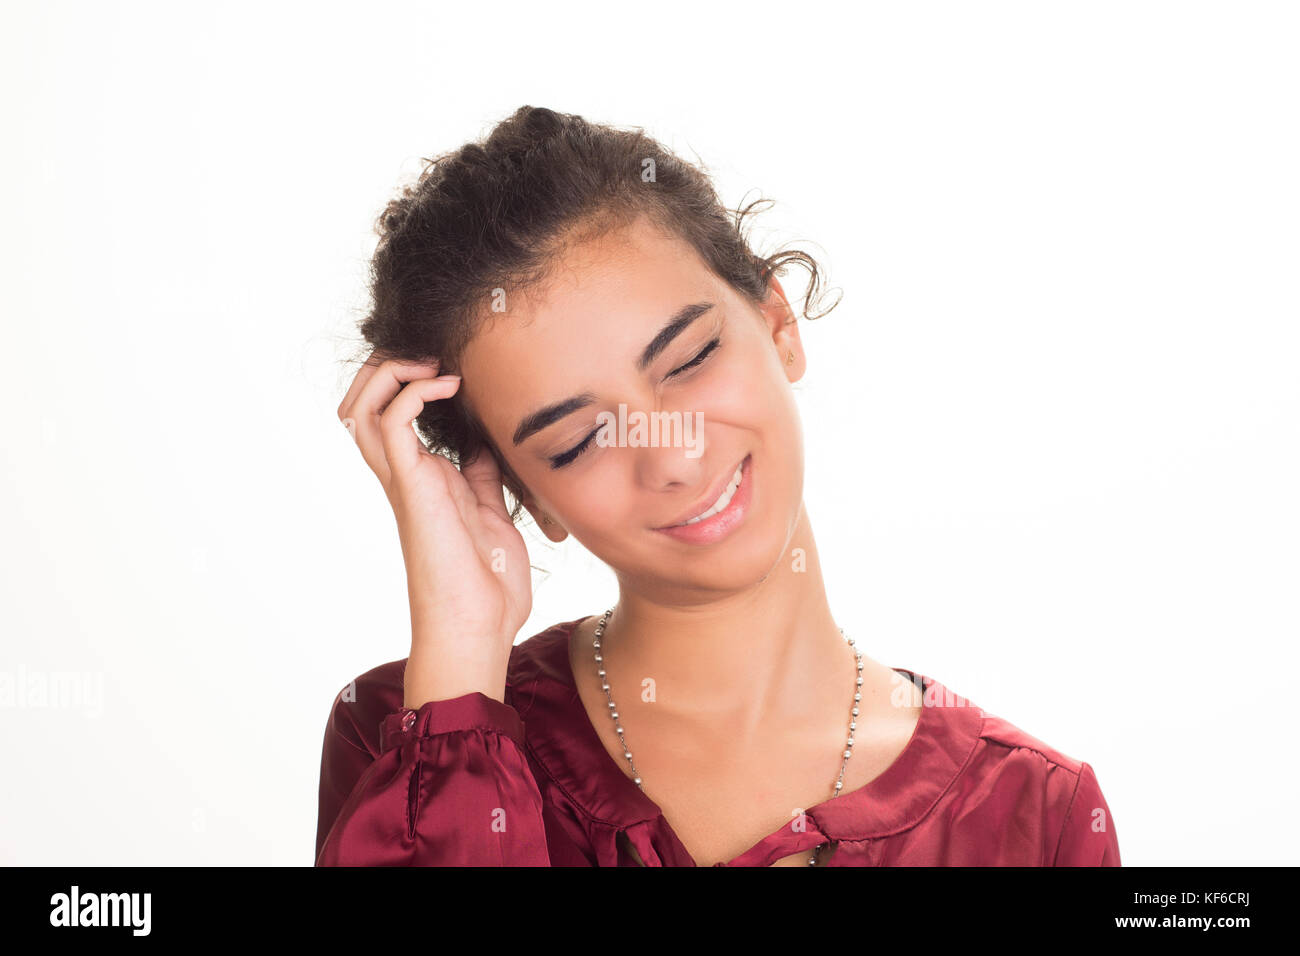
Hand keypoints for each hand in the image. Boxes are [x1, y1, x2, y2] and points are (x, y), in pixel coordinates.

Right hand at [337, 353, 531, 705]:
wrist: (479, 630)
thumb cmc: (488, 588)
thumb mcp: (492, 516)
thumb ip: (481, 479)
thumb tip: (484, 444)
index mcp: (423, 481)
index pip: (389, 417)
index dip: (406, 382)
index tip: (453, 367)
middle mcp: (405, 477)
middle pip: (359, 406)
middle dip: (385, 367)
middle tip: (430, 355)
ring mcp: (404, 482)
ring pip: (361, 408)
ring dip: (391, 372)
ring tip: (433, 365)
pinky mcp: (413, 488)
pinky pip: (391, 423)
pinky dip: (414, 392)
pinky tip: (450, 386)